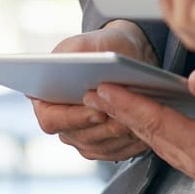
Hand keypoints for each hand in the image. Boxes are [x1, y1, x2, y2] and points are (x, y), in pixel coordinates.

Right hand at [29, 22, 155, 162]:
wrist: (127, 57)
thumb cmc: (104, 47)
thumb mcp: (89, 41)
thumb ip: (75, 50)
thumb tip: (69, 60)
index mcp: (46, 99)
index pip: (52, 120)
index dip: (74, 118)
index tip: (98, 111)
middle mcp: (62, 124)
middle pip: (81, 137)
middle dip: (107, 126)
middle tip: (129, 115)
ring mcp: (84, 138)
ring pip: (104, 146)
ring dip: (124, 133)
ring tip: (143, 117)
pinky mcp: (106, 147)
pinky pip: (120, 151)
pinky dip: (135, 141)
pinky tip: (148, 125)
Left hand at [86, 69, 194, 193]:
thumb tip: (194, 76)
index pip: (156, 122)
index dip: (127, 103)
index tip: (101, 87)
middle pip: (149, 135)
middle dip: (119, 112)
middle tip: (89, 90)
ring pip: (157, 144)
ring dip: (133, 122)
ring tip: (109, 100)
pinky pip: (169, 149)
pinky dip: (153, 131)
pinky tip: (145, 117)